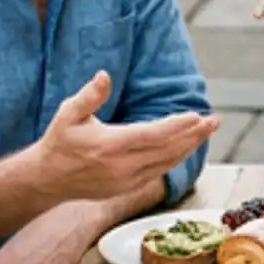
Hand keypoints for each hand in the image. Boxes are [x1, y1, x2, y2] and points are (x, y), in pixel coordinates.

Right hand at [28, 71, 218, 202]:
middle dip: (194, 135)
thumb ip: (89, 96)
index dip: (177, 126)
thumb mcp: (68, 113)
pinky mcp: (127, 188)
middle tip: (215, 121)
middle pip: (167, 150)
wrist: (47, 179)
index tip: (197, 116)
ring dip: (190, 146)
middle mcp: (121, 166)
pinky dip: (176, 159)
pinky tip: (187, 147)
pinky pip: (159, 172)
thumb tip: (103, 76)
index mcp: (109, 145)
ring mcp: (126, 180)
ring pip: (167, 163)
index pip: (152, 135)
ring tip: (208, 131)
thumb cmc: (60, 141)